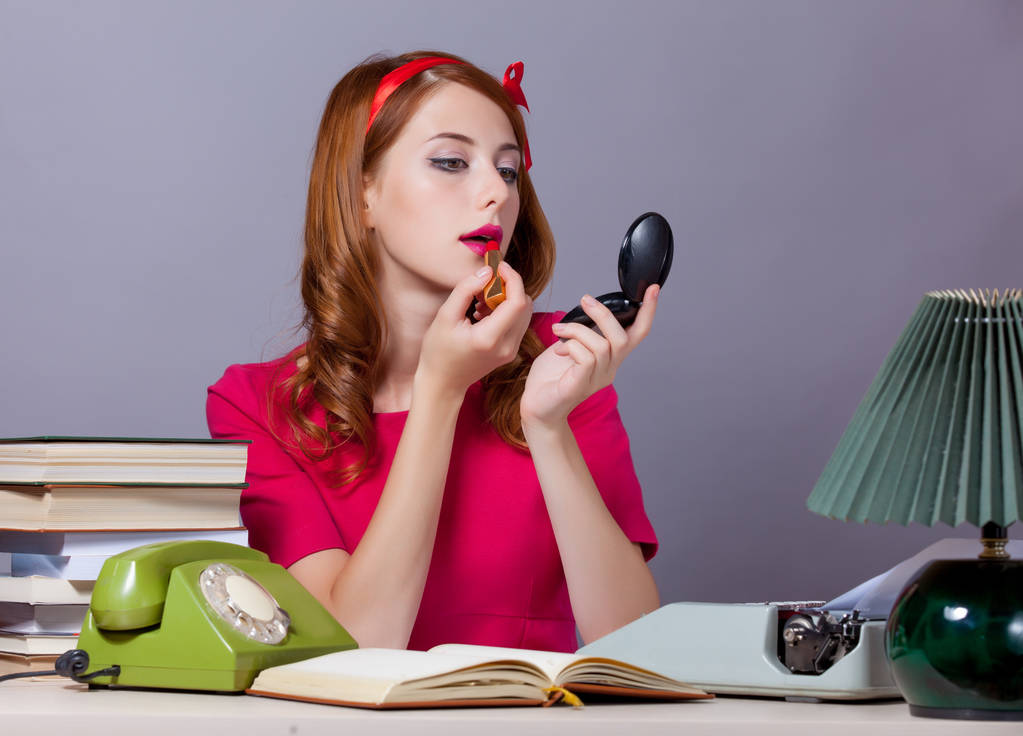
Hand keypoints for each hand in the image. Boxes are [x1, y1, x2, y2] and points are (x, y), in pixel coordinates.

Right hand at [417, 261, 532, 398]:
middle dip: (508, 287)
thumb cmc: (438, 352)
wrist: (443, 383)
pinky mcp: (510, 352)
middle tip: (485, 284)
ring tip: (480, 302)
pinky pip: (518, 322)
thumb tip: (486, 272)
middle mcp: (506, 347)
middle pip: (524, 304)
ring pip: (524, 312)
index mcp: (489, 338)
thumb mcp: (445, 316)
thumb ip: (465, 290)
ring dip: (507, 298)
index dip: (512, 278)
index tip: (498, 266)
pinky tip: (483, 313)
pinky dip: (505, 310)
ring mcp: (511, 351)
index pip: (517, 302)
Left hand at [520, 284, 658, 429]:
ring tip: (558, 330)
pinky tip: (557, 350)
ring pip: (602, 345)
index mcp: (611, 359)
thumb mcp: (570, 345)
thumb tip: (586, 307)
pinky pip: (586, 357)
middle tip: (585, 300)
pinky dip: (570, 345)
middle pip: (623, 338)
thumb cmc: (551, 377)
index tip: (652, 289)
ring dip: (577, 330)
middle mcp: (610, 369)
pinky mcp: (582, 385)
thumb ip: (583, 331)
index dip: (647, 311)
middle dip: (604, 314)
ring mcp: (597, 379)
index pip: (637, 334)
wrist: (536, 408)